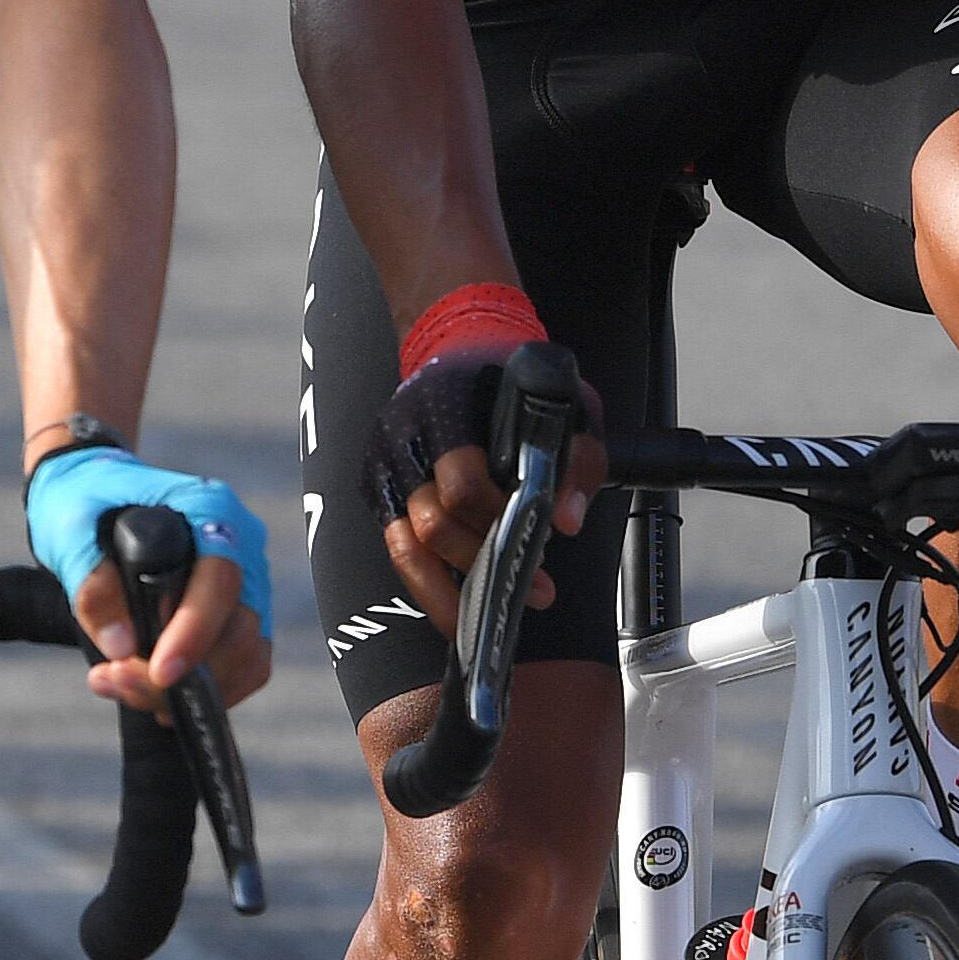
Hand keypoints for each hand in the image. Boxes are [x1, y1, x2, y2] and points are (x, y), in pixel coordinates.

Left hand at [23, 445, 275, 710]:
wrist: (92, 495)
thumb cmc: (84, 500)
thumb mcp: (71, 530)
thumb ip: (92, 583)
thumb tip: (121, 646)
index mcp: (210, 510)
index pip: (220, 580)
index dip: (195, 632)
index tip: (159, 671)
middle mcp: (241, 547)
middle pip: (240, 629)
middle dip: (184, 674)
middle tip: (114, 679)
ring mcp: (244, 584)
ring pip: (244, 658)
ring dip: (188, 690)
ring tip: (119, 683)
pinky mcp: (233, 617)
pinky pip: (236, 668)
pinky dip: (197, 690)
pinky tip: (146, 690)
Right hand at [360, 294, 604, 627]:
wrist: (459, 342)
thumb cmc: (516, 378)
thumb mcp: (567, 402)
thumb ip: (577, 458)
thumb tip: (564, 523)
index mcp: (446, 407)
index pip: (460, 483)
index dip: (497, 520)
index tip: (538, 540)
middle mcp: (405, 437)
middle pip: (432, 523)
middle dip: (484, 562)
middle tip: (537, 588)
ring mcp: (387, 464)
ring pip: (405, 547)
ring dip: (449, 591)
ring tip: (490, 617)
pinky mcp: (382, 486)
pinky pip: (398, 548)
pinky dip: (427, 584)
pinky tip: (459, 605)